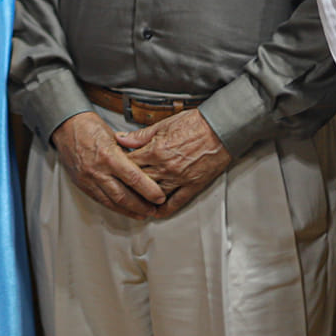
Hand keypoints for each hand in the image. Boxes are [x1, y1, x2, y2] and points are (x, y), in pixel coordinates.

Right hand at [51, 111, 166, 218]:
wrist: (66, 127)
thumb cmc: (91, 127)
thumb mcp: (115, 136)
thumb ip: (129, 153)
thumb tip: (147, 166)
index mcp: (109, 155)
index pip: (134, 178)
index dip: (149, 191)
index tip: (160, 197)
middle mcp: (98, 170)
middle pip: (123, 196)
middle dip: (141, 206)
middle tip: (154, 210)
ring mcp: (88, 179)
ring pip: (112, 202)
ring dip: (129, 211)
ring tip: (142, 214)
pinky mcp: (82, 184)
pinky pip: (100, 200)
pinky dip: (114, 207)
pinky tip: (123, 210)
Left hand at [115, 110, 230, 216]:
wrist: (220, 128)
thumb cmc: (194, 123)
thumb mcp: (163, 124)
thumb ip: (140, 135)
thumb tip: (121, 139)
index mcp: (156, 150)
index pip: (130, 164)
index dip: (120, 166)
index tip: (115, 168)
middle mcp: (165, 167)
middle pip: (139, 181)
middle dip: (128, 184)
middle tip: (120, 186)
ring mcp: (179, 179)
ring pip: (154, 195)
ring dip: (143, 199)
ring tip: (133, 201)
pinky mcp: (192, 186)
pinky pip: (176, 202)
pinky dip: (164, 209)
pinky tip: (155, 211)